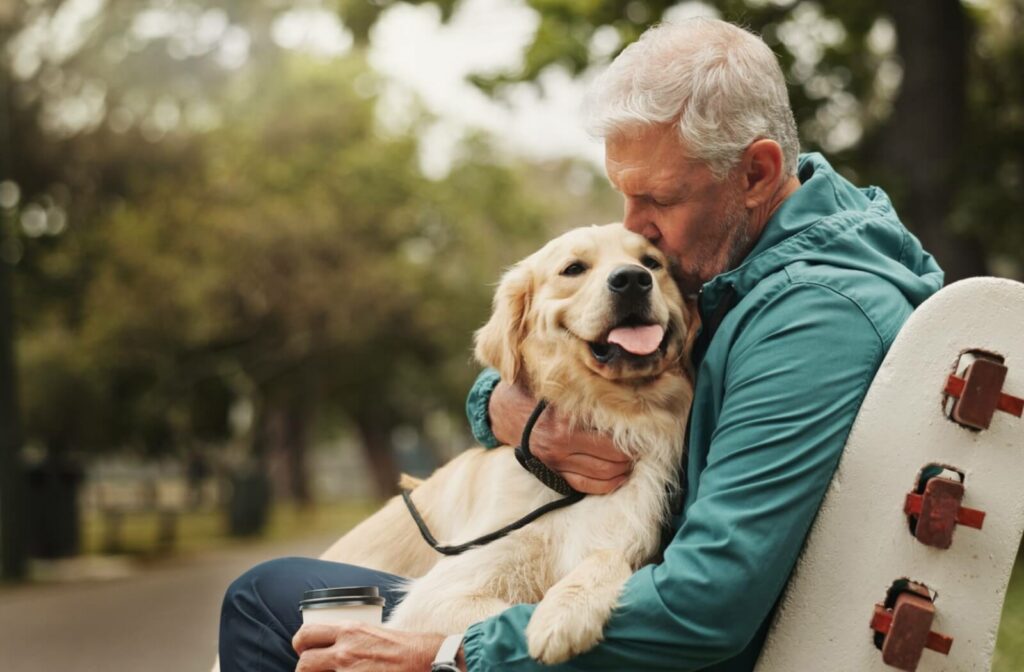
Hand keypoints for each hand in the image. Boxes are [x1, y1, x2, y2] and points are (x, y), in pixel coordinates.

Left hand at [292, 622, 457, 670]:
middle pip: (304, 662)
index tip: (305, 651)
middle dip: (304, 669)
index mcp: (350, 630)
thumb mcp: (374, 632)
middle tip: (312, 671)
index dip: (301, 645)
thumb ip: (351, 638)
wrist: (427, 660)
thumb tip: (335, 647)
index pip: (307, 634)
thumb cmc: (407, 647)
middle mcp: (345, 650)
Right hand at [489, 382, 631, 493]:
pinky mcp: (552, 472)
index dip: (634, 438)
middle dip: (633, 456)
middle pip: (612, 459)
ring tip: (633, 460)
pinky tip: (618, 475)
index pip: (612, 438)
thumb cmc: (534, 391)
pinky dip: (606, 484)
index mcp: (565, 422)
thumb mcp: (558, 387)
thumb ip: (585, 391)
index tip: (648, 432)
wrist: (502, 411)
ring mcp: (556, 462)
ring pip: (602, 476)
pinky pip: (585, 486)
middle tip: (644, 447)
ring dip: (623, 471)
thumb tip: (624, 390)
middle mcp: (561, 445)